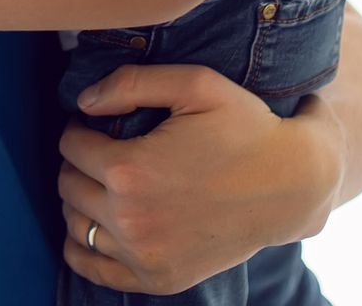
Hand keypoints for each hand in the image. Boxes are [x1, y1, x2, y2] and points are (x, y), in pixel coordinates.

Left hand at [58, 65, 343, 295]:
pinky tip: (97, 224)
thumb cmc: (246, 127)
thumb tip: (82, 102)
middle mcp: (131, 219)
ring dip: (81, 200)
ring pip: (76, 224)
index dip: (81, 128)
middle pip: (68, 185)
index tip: (99, 124)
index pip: (70, 146)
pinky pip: (92, 268)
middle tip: (103, 150)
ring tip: (106, 182)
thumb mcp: (196, 84)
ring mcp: (144, 255)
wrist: (293, 186)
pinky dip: (83, 247)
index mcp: (131, 170)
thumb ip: (131, 82)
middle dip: (80, 162)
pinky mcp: (160, 278)